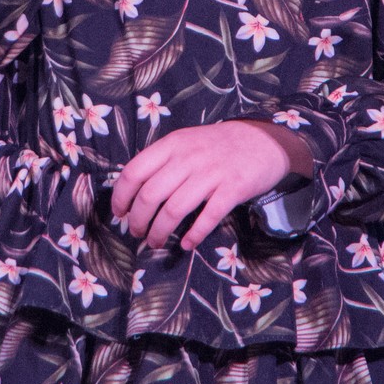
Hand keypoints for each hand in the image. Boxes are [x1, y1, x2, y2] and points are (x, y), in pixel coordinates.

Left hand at [110, 120, 307, 250]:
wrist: (263, 140)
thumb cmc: (218, 146)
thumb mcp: (186, 142)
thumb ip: (163, 161)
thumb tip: (134, 192)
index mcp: (172, 144)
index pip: (134, 172)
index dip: (121, 196)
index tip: (119, 213)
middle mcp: (188, 157)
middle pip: (150, 195)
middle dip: (138, 220)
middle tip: (137, 232)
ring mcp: (212, 173)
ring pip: (174, 210)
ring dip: (159, 232)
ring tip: (154, 242)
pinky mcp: (234, 188)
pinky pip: (208, 217)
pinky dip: (193, 235)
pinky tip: (186, 244)